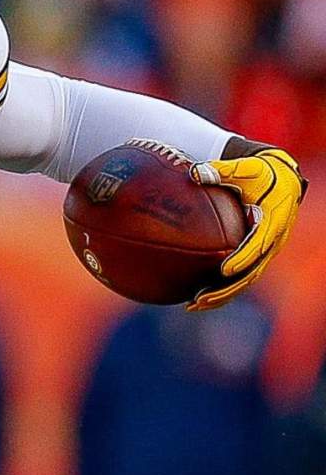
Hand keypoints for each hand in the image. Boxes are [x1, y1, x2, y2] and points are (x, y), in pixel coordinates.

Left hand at [189, 148, 307, 311]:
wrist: (281, 179)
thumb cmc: (260, 173)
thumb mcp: (244, 169)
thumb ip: (220, 171)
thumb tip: (194, 173)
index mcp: (273, 220)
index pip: (258, 245)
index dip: (243, 258)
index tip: (224, 269)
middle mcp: (272, 241)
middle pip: (252, 272)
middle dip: (227, 288)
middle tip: (201, 298)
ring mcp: (266, 251)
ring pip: (246, 280)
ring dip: (222, 295)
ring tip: (193, 305)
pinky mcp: (257, 254)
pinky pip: (241, 275)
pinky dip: (222, 287)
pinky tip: (196, 296)